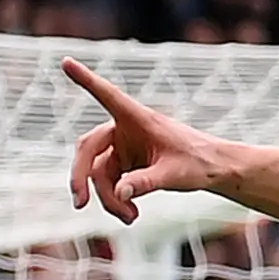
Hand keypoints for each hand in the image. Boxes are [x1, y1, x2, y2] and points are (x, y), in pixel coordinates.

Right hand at [65, 60, 232, 222]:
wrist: (212, 170)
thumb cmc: (198, 163)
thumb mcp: (175, 175)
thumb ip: (147, 182)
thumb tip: (120, 193)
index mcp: (137, 118)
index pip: (107, 95)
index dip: (86, 80)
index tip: (66, 61)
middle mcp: (124, 128)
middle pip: (89, 149)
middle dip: (82, 177)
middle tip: (79, 203)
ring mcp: (122, 147)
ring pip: (99, 173)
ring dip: (108, 198)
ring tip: (131, 218)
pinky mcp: (124, 163)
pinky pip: (109, 183)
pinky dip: (116, 200)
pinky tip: (131, 214)